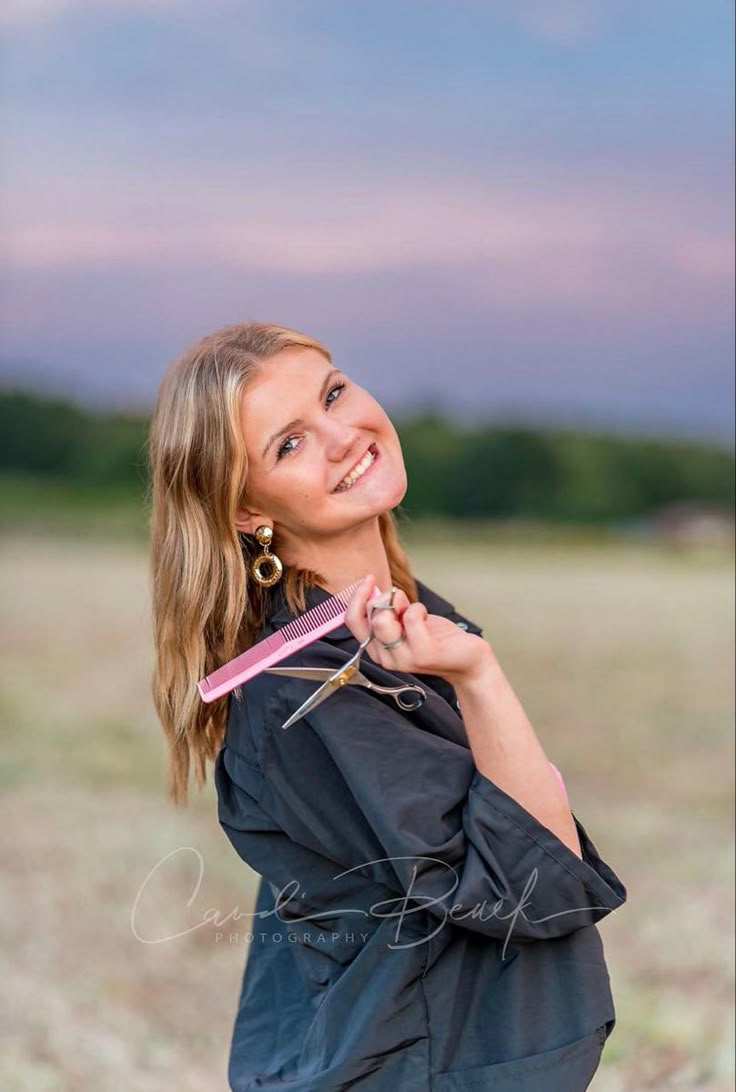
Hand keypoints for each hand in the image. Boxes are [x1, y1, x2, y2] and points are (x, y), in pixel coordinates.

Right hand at [344, 574, 494, 687]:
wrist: (467, 660)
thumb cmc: (436, 639)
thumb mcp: (404, 623)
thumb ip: (387, 612)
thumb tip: (375, 590)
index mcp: (377, 649)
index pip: (352, 621)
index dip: (357, 597)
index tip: (369, 581)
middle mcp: (385, 657)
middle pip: (369, 617)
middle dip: (385, 599)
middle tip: (402, 601)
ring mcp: (403, 658)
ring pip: (384, 619)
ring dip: (402, 604)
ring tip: (415, 611)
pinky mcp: (423, 654)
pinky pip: (411, 617)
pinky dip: (419, 608)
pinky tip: (427, 617)